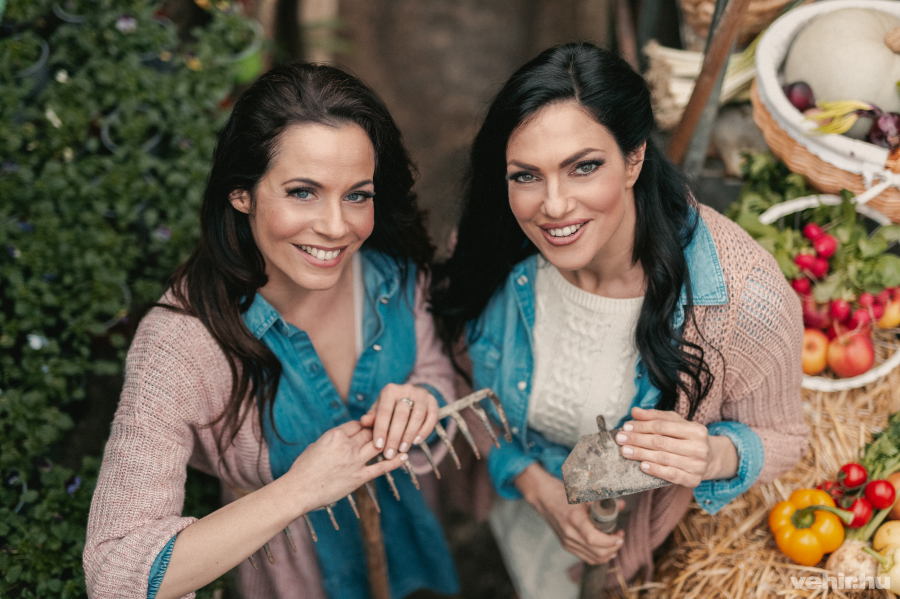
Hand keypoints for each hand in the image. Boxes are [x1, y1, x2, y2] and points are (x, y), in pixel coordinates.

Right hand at [285, 420, 406, 511]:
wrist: (299, 490)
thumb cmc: (303, 468)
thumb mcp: (316, 445)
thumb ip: (332, 439)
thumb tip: (342, 438)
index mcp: (335, 435)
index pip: (357, 424)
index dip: (364, 425)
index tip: (369, 427)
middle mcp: (347, 446)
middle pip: (370, 432)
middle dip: (379, 431)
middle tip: (388, 430)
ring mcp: (354, 462)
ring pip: (379, 445)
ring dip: (389, 441)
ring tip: (399, 439)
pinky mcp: (359, 478)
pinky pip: (381, 468)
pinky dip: (395, 461)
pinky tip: (404, 456)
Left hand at [360, 383, 438, 458]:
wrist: (411, 395)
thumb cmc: (391, 406)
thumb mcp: (379, 408)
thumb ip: (372, 416)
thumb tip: (364, 421)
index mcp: (390, 390)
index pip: (384, 411)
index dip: (381, 429)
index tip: (378, 446)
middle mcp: (407, 389)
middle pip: (401, 415)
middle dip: (395, 437)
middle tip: (390, 453)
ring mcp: (422, 395)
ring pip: (417, 417)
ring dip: (409, 435)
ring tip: (402, 449)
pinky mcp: (433, 402)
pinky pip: (431, 418)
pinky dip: (424, 431)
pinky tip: (416, 441)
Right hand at [515, 464, 623, 564]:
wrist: (544, 498)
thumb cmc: (563, 494)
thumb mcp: (584, 495)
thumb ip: (603, 502)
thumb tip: (621, 504)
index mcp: (574, 519)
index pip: (593, 539)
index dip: (610, 541)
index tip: (619, 536)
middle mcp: (569, 534)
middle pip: (596, 552)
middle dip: (613, 548)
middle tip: (620, 538)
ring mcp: (567, 542)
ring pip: (593, 558)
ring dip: (607, 554)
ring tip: (614, 543)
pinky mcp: (566, 545)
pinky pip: (586, 558)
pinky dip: (598, 556)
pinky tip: (605, 549)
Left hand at [615, 407, 731, 487]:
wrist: (710, 459)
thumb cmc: (687, 438)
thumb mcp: (675, 423)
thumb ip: (655, 416)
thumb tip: (635, 411)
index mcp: (696, 430)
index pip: (662, 426)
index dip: (642, 426)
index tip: (626, 427)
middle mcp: (699, 448)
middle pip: (660, 442)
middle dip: (637, 440)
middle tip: (620, 439)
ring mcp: (697, 465)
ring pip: (663, 458)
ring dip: (640, 454)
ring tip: (625, 451)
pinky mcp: (693, 480)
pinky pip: (670, 475)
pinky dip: (654, 470)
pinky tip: (642, 465)